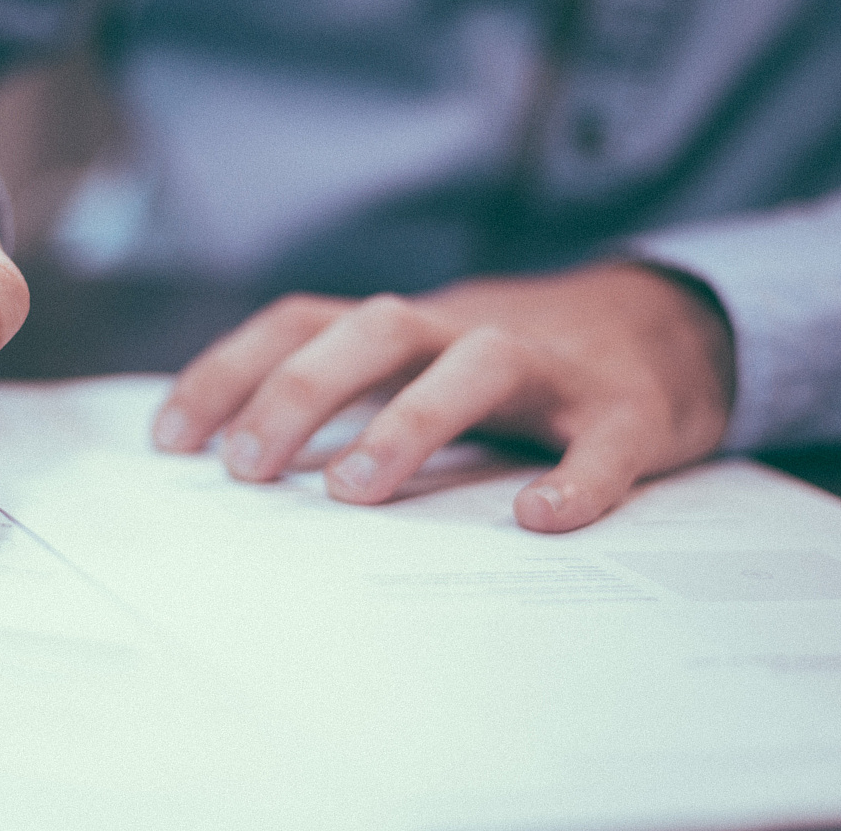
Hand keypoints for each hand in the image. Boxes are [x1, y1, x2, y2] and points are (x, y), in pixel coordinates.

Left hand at [151, 263, 733, 530]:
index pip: (303, 322)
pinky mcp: (628, 410)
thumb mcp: (421, 363)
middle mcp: (468, 329)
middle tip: (246, 469)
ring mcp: (551, 367)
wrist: (670, 327)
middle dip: (301, 391)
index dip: (231, 370)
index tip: (170, 440)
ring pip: (478, 364)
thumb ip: (347, 395)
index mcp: (409, 327)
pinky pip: (602, 441)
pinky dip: (575, 478)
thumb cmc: (515, 367)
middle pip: (376, 329)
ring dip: (409, 420)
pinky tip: (539, 518)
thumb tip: (235, 463)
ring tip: (354, 492)